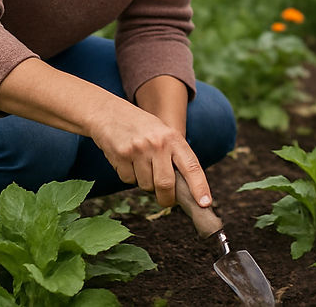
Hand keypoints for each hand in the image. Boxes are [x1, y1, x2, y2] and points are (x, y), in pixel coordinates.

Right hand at [92, 103, 210, 208]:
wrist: (109, 112)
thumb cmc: (142, 127)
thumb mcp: (164, 134)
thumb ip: (174, 156)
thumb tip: (182, 189)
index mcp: (173, 138)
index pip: (191, 166)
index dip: (199, 187)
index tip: (205, 203)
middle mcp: (158, 143)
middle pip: (166, 184)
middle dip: (167, 198)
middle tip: (166, 200)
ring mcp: (138, 149)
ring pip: (146, 185)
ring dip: (145, 183)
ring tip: (141, 165)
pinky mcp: (121, 155)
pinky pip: (129, 180)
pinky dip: (130, 177)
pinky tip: (128, 161)